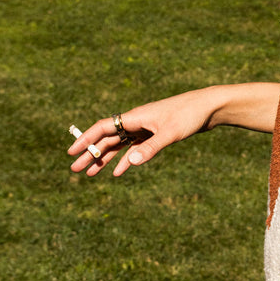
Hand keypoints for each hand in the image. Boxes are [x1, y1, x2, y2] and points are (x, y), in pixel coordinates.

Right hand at [67, 89, 218, 177]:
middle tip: (74, 169)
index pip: (103, 128)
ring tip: (90, 173)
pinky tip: (119, 172)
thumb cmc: (189, 115)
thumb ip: (151, 148)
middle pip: (107, 139)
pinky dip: (125, 160)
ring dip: (104, 159)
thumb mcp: (170, 133)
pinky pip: (134, 148)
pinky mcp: (155, 134)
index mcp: (135, 117)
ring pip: (118, 145)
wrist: (208, 107)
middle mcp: (136, 121)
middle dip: (90, 154)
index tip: (71, 152)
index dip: (85, 140)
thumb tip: (130, 163)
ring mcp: (145, 128)